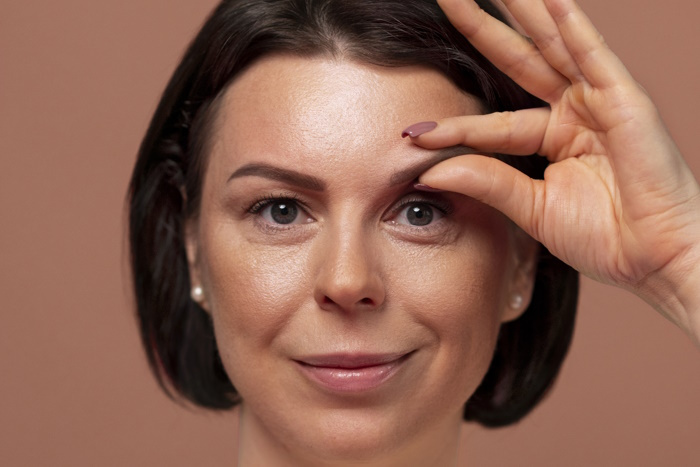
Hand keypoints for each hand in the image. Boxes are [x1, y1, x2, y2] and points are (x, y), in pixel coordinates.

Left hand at [406, 0, 699, 342]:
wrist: (652, 259)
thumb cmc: (604, 237)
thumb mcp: (532, 207)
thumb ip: (487, 181)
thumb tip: (431, 171)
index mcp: (553, 136)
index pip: (492, 122)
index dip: (454, 126)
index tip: (413, 133)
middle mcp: (573, 110)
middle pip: (518, 58)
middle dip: (483, 27)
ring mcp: (599, 101)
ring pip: (553, 45)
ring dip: (524, 10)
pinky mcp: (625, 101)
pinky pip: (595, 58)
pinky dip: (574, 28)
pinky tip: (551, 1)